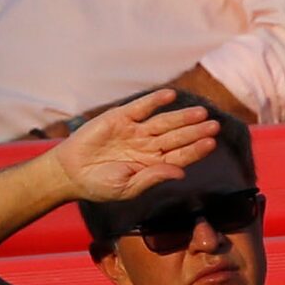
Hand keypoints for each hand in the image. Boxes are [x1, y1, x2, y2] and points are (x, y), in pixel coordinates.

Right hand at [47, 88, 220, 205]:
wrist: (70, 172)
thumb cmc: (98, 185)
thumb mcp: (127, 188)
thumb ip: (152, 178)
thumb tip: (180, 173)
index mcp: (151, 165)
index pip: (179, 156)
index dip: (195, 149)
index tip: (211, 143)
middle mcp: (147, 146)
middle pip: (176, 136)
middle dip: (195, 131)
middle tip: (214, 125)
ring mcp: (135, 130)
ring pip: (164, 121)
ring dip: (182, 116)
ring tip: (200, 113)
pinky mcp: (121, 118)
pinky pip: (142, 107)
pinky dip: (155, 101)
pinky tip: (171, 96)